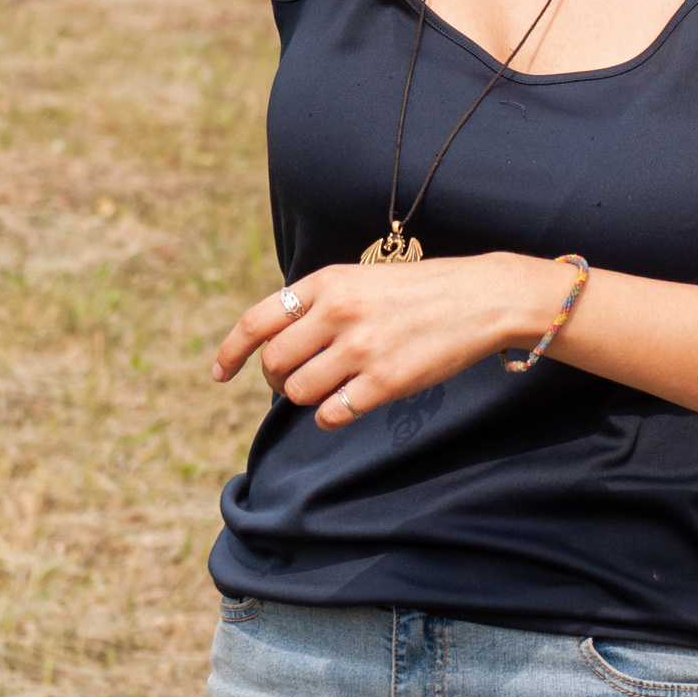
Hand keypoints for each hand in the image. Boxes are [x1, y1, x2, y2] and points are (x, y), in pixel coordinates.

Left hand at [212, 254, 580, 429]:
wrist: (478, 298)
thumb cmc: (415, 292)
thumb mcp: (358, 280)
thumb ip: (316, 304)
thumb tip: (273, 344)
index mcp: (326, 283)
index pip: (256, 322)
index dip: (231, 352)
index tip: (219, 374)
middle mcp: (337, 313)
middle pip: (273, 363)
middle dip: (275, 379)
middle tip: (293, 381)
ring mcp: (359, 349)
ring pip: (297, 392)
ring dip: (304, 398)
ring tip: (328, 388)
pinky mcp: (383, 383)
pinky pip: (331, 415)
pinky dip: (330, 416)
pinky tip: (346, 405)